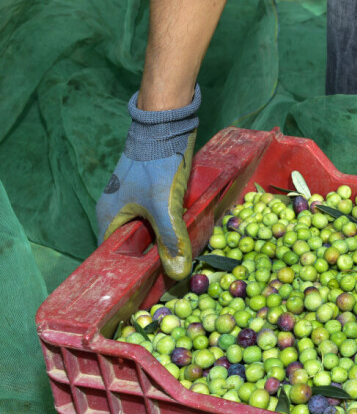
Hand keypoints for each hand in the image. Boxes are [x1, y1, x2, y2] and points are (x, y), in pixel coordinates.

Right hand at [96, 87, 200, 279]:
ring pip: (151, 231)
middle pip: (135, 246)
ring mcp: (135, 200)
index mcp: (109, 218)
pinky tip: (190, 233)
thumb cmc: (157, 163)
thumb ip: (171, 239)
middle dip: (154, 260)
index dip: (131, 275)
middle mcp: (118, 211)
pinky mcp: (152, 192)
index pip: (114, 258)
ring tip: (186, 259)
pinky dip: (173, 226)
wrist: (166, 123)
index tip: (152, 290)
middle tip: (176, 277)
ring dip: (166, 242)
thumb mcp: (165, 206)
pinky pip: (161, 217)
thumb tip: (177, 272)